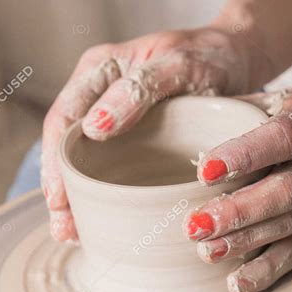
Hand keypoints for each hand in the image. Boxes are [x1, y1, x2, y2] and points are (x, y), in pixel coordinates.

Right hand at [42, 27, 251, 239]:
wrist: (236, 60)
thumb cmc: (209, 56)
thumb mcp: (178, 66)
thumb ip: (139, 90)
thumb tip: (95, 127)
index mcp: (100, 70)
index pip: (63, 119)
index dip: (55, 162)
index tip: (59, 199)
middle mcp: (98, 94)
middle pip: (65, 147)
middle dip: (61, 190)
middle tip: (65, 228)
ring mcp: (114, 119)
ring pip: (84, 162)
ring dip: (77, 199)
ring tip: (74, 235)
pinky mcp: (134, 141)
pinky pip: (109, 169)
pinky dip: (103, 196)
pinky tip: (99, 223)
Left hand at [183, 82, 291, 291]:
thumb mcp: (285, 94)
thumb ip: (241, 107)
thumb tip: (183, 116)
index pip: (281, 137)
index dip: (244, 155)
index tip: (204, 171)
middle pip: (285, 191)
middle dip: (238, 212)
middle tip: (194, 226)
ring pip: (290, 224)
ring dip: (246, 243)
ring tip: (206, 252)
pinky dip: (269, 269)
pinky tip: (237, 283)